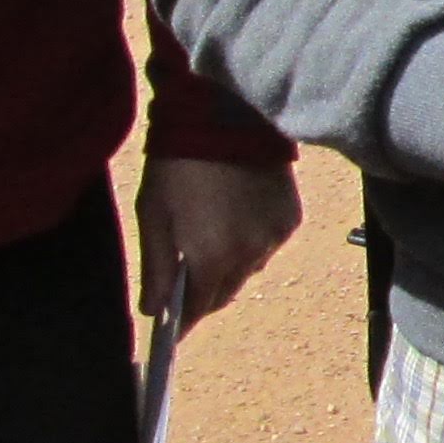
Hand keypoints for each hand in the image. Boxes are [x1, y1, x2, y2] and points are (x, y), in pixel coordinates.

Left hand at [137, 151, 301, 324]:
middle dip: (206, 292)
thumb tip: (152, 311)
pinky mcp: (290, 219)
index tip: (173, 326)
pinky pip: (267, 245)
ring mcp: (274, 238)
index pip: (200, 309)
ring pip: (248, 269)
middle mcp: (249, 257)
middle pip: (226, 293)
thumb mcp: (154, 215)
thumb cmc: (177, 166)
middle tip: (188, 274)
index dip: (185, 320)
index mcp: (212, 259)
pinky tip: (238, 214)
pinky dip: (251, 240)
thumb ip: (156, 268)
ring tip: (213, 234)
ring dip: (230, 264)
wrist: (223, 116)